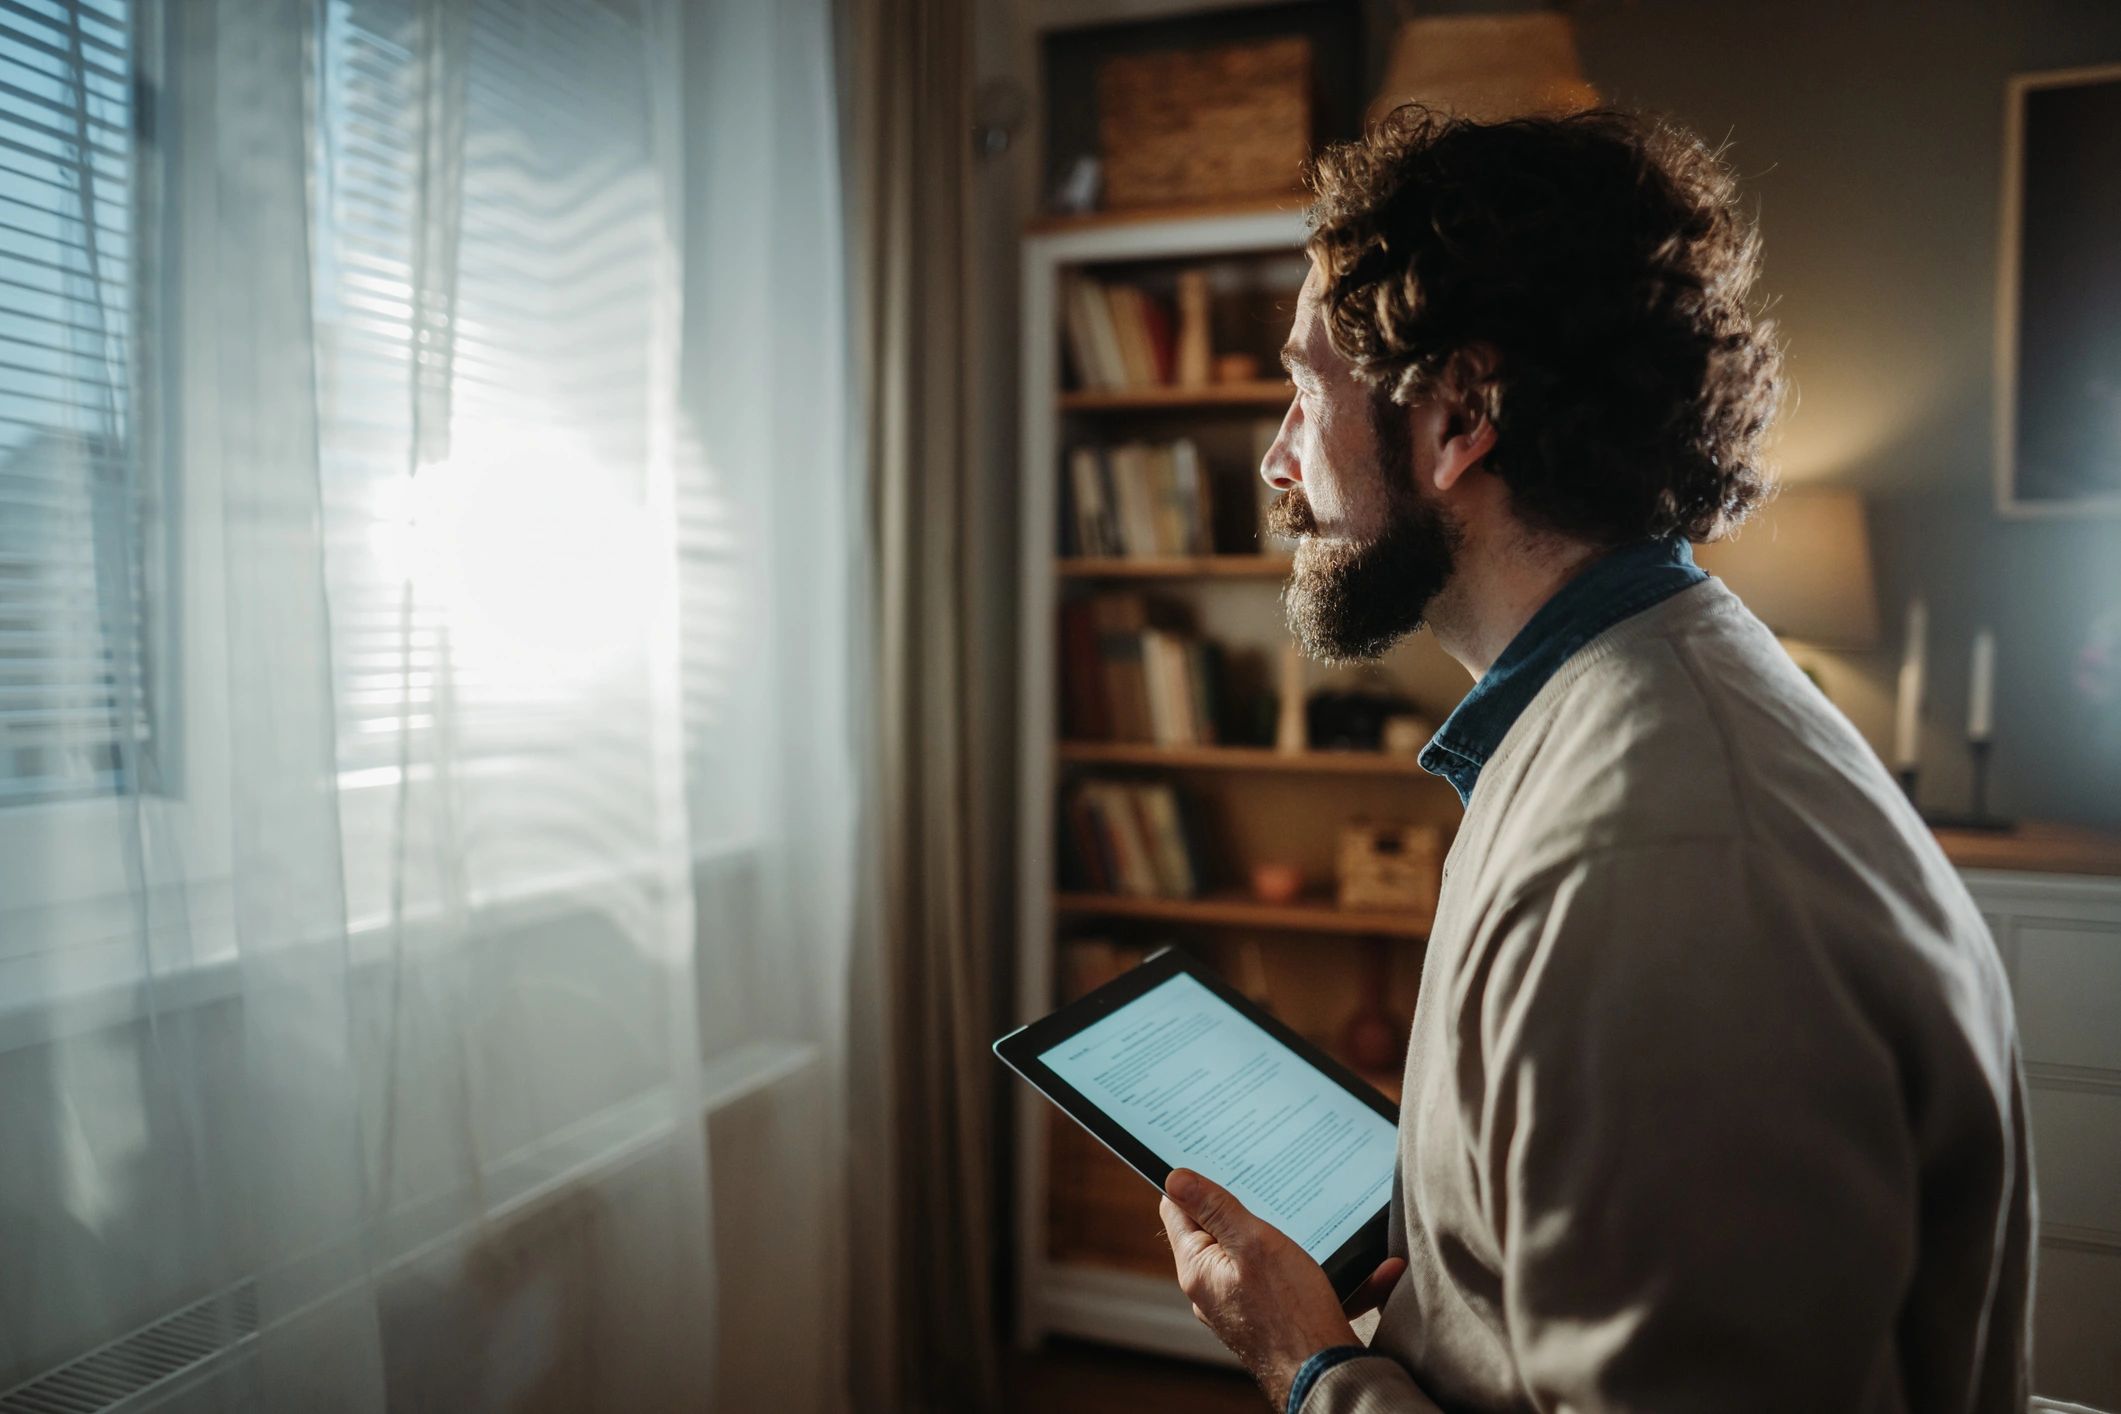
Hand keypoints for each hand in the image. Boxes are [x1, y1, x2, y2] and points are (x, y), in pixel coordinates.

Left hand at [1160, 1169, 1405, 1410]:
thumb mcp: (1253, 1243)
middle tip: (1276, 1198)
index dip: (1196, 1186)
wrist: (1326, 1377)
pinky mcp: (1266, 1318)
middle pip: (1216, 1232)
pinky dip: (1319, 1274)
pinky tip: (1367, 1270)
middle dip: (1246, 1212)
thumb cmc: (1291, 1313)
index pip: (1177, 1211)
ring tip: (1321, 1233)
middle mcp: (1211, 1290)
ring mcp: (1238, 1306)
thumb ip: (1214, 1208)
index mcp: (1198, 1269)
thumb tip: (1174, 1178)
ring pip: (1256, 1257)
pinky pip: (1288, 1284)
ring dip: (1289, 1243)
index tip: (1221, 1167)